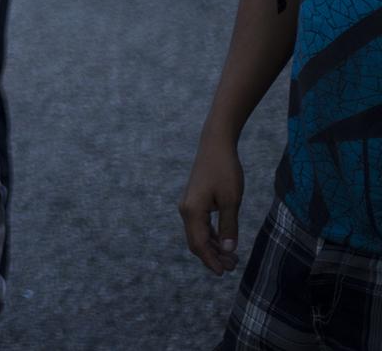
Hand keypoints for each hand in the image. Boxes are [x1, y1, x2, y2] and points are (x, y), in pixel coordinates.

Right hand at [179, 135, 244, 273]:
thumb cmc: (225, 171)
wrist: (215, 146)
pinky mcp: (194, 201)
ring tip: (231, 257)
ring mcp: (188, 205)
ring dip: (213, 247)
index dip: (211, 261)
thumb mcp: (231, 201)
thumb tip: (229, 250)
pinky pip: (200, 225)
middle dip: (212, 257)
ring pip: (198, 234)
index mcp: (192, 211)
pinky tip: (224, 241)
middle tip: (232, 267)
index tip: (223, 273)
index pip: (199, 244)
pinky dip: (211, 236)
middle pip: (195, 242)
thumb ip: (229, 226)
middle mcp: (186, 210)